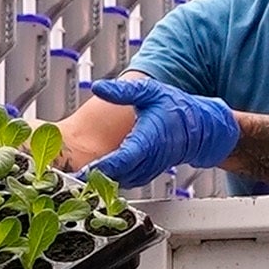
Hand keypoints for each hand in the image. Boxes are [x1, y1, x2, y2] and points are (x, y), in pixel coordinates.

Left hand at [83, 75, 239, 184]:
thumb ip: (123, 91)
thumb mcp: (150, 92)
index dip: (102, 167)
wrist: (199, 128)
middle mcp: (149, 159)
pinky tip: (94, 176)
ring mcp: (148, 169)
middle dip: (94, 177)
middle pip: (118, 174)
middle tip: (69, 178)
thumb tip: (99, 87)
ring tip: (76, 179)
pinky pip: (125, 180)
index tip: (83, 171)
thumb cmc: (175, 109)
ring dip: (101, 181)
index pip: (122, 158)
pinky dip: (111, 180)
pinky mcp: (145, 174)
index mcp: (149, 139)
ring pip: (120, 181)